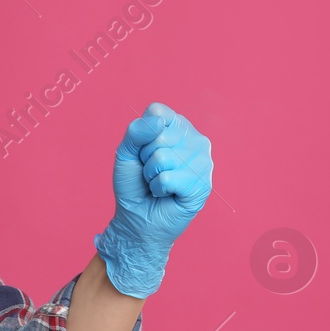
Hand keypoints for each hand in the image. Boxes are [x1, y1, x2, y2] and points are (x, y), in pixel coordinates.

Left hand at [93, 102, 213, 298]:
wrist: (136, 218)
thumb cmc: (134, 184)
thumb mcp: (126, 152)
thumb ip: (136, 131)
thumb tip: (157, 122)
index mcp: (180, 127)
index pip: (158, 112)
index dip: (142, 134)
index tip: (144, 152)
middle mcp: (196, 141)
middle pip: (159, 134)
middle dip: (146, 158)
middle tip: (151, 172)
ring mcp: (203, 162)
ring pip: (163, 157)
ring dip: (152, 175)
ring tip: (158, 184)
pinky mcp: (203, 185)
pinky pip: (169, 178)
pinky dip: (158, 189)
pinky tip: (166, 194)